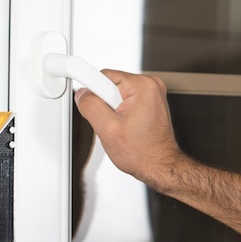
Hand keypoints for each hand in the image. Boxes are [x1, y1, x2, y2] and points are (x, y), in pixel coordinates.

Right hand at [74, 70, 181, 189]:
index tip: (85, 98)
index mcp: (143, 86)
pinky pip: (122, 99)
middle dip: (102, 103)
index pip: (103, 75)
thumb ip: (90, 106)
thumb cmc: (143, 153)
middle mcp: (150, 85)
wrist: (159, 167)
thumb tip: (82, 94)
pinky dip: (118, 112)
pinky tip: (125, 126)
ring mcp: (151, 93)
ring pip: (114, 93)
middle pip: (108, 84)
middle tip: (111, 123)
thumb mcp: (107, 130)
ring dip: (110, 109)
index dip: (91, 90)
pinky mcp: (149, 101)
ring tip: (120, 126)